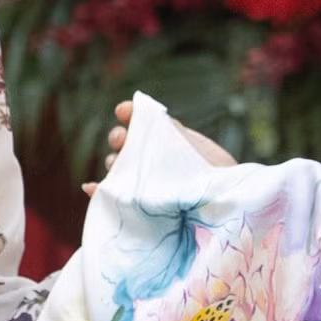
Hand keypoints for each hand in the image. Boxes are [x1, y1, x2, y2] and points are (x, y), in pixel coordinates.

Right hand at [83, 99, 238, 194]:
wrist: (230, 209)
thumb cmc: (220, 178)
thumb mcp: (201, 150)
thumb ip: (177, 133)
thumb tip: (150, 114)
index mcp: (167, 141)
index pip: (143, 123)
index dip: (130, 114)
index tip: (123, 111)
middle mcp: (153, 161)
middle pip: (125, 144)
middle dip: (119, 138)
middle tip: (121, 140)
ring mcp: (145, 183)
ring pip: (118, 169)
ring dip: (112, 163)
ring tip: (116, 164)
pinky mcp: (139, 207)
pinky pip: (113, 199)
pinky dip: (99, 193)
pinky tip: (91, 187)